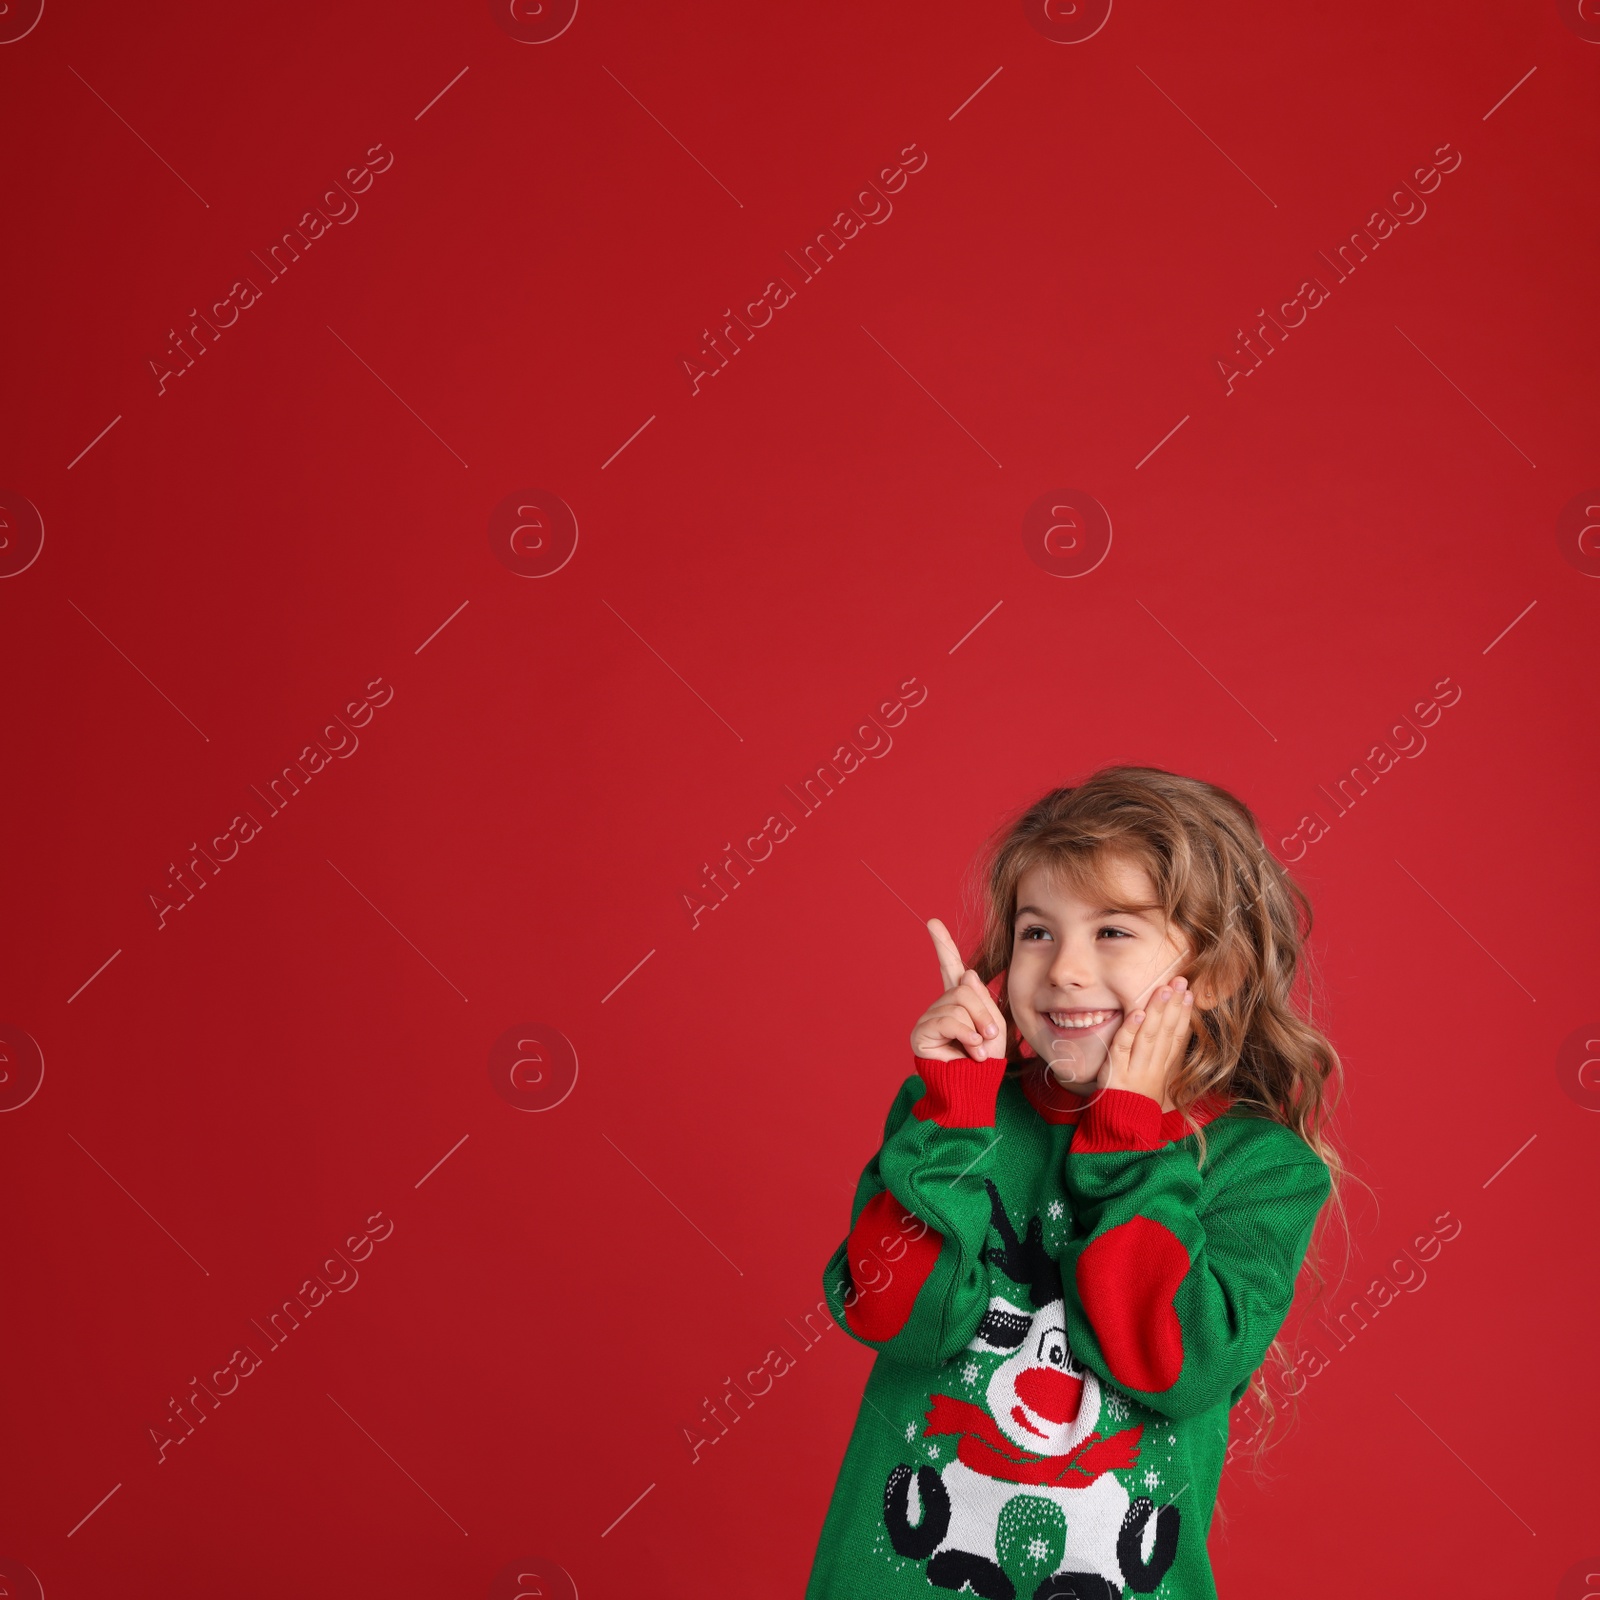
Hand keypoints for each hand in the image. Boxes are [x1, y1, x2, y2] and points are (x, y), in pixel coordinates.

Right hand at [910, 919, 1007, 1062]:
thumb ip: (982, 999)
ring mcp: (928, 1018)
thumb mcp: (994, 1025)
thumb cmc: (986, 1061)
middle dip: (983, 1012)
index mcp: (957, 1001)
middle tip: (989, 1037)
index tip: (933, 922)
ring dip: (977, 1028)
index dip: (942, 945)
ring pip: (959, 1003)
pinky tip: (970, 1050)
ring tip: (978, 1048)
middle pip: (964, 987)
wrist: (975, 1089)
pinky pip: (948, 1019)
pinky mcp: (921, 1033)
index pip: (949, 967)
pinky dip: (966, 1035)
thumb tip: (966, 973)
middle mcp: (940, 1006)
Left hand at [1098, 974, 1194, 1106]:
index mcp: (1163, 1069)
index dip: (1184, 1014)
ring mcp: (1135, 1070)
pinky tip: (1137, 1013)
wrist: (1122, 1131)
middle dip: (1174, 1005)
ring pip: (1148, 1036)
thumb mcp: (1157, 1083)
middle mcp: (1153, 1067)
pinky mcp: (1116, 1073)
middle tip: (1181, 981)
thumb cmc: (1137, 1105)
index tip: (1189, 993)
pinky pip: (1124, 1048)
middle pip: (1166, 1032)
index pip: (1177, 1037)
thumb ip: (1164, 1060)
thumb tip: (1176, 1034)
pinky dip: (1130, 1030)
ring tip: (1164, 989)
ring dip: (1157, 1011)